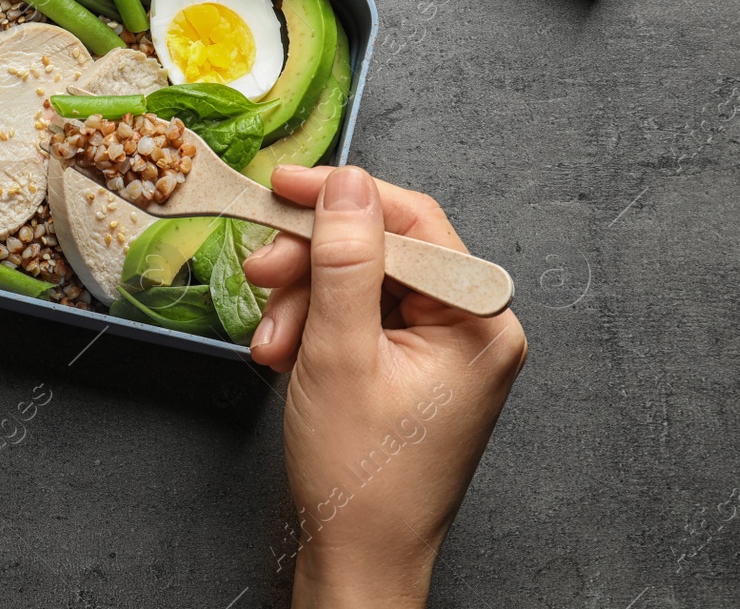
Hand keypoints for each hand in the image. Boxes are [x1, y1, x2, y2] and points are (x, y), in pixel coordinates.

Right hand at [244, 166, 526, 608]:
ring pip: (360, 283)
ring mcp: (443, 348)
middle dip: (311, 265)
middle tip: (260, 274)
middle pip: (381, 251)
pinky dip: (314, 328)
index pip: (412, 221)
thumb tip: (347, 184)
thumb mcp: (340, 353)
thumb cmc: (362, 474)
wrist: (360, 556)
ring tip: (270, 344)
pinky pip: (359, 317)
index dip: (341, 198)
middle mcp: (473, 327)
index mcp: (479, 321)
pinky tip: (285, 355)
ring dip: (303, 302)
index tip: (282, 186)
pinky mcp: (413, 366)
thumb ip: (345, 261)